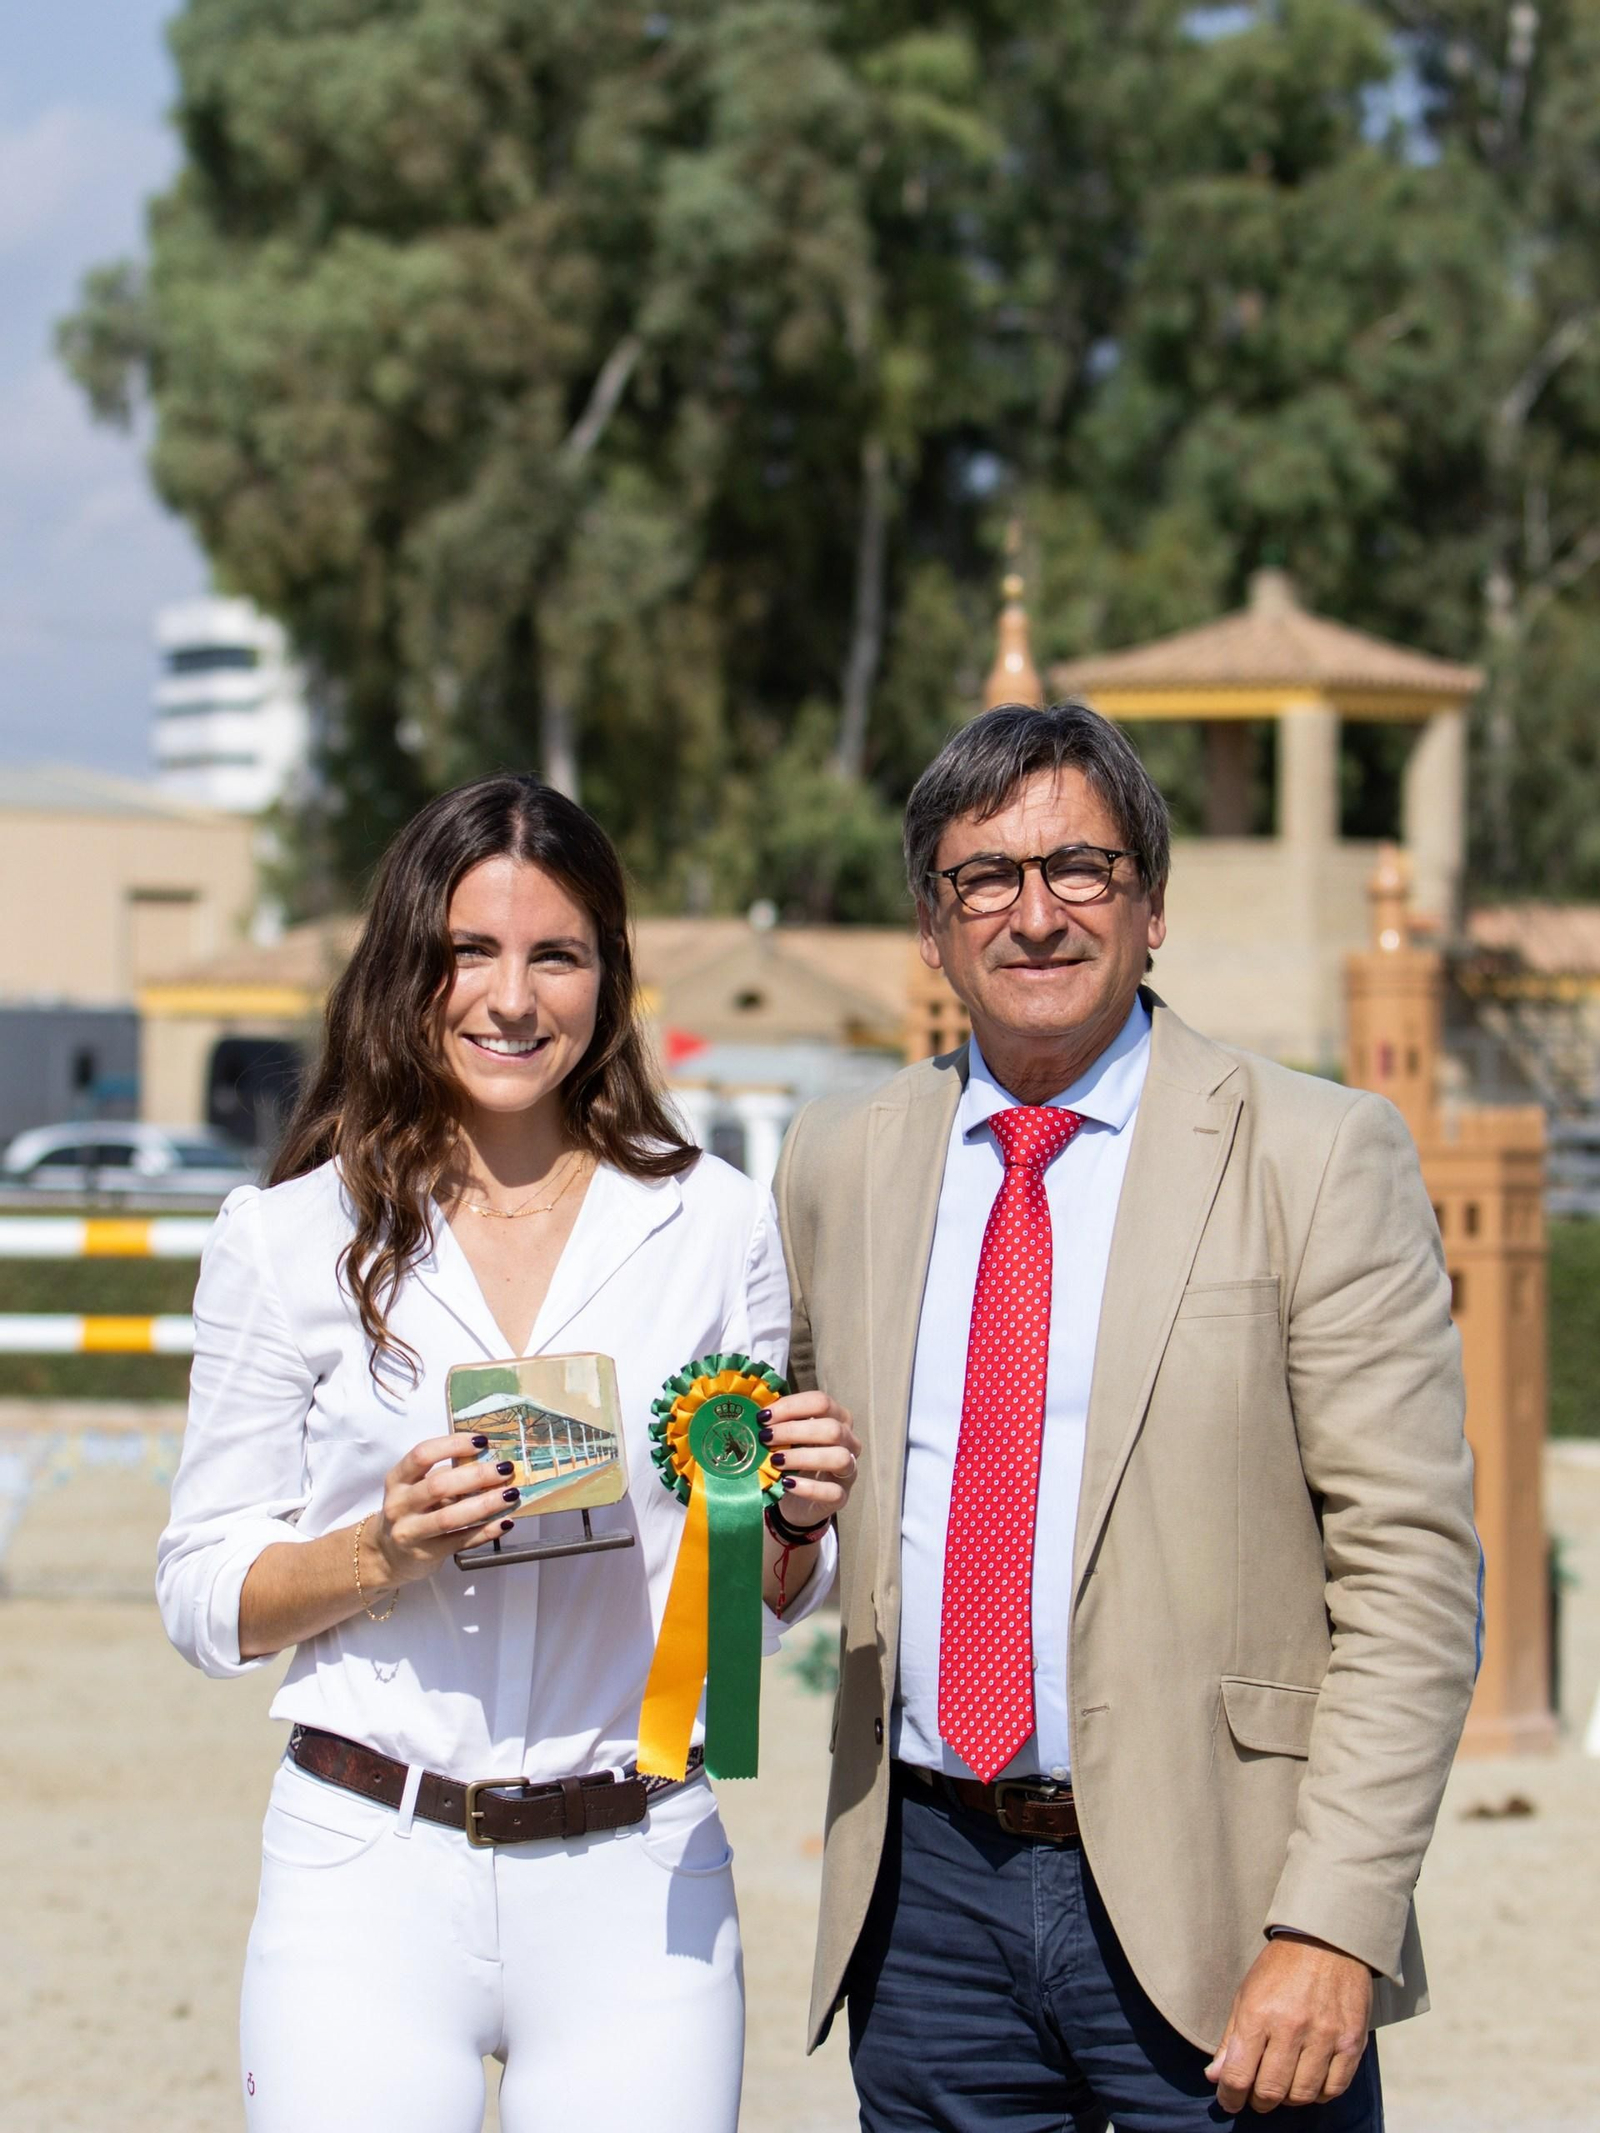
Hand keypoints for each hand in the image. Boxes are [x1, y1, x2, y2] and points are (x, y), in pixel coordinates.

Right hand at [365, 1434, 521, 1587]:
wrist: (386, 1555)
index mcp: (398, 1480)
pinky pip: (460, 1541)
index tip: (481, 1442)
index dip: (452, 1445)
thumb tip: (488, 1462)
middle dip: (476, 1476)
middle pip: (439, 1486)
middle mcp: (400, 1505)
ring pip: (450, 1517)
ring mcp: (410, 1532)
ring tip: (510, 1494)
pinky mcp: (426, 1555)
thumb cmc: (411, 1512)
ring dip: (485, 1504)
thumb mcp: (417, 1488)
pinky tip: (505, 1522)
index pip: (422, 1455)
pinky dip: (486, 1531)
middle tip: (504, 1470)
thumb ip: (445, 1475)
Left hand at [759, 1391, 860, 1526]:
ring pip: (839, 1458)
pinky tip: (787, 1484)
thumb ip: (778, 1423)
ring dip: (803, 1457)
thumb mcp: (787, 1438)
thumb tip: (755, 1413)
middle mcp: (849, 1441)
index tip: (764, 1417)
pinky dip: (808, 1487)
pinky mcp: (842, 1496)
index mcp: (837, 1417)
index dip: (792, 1407)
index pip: (822, 1402)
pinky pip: (833, 1491)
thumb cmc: (793, 1459)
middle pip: (832, 1429)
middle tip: (765, 1437)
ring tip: (776, 1461)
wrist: (798, 1500)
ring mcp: (849, 1469)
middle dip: (794, 1431)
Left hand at [1205, 1937, 1371, 2112]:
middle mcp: (1291, 2027)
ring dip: (1288, 2100)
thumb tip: (1215, 2077)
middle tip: (1256, 2097)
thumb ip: (1231, 2039)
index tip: (1228, 2100)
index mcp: (1258, 2013)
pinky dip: (1318, 2094)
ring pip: (1301, 2095)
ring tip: (1283, 2088)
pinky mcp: (1351, 2042)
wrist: (1327, 1941)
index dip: (1229, 2097)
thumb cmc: (1280, 1968)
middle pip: (1270, 2091)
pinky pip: (1333, 2089)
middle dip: (1258, 2102)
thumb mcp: (1246, 1994)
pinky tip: (1309, 2082)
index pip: (1238, 2075)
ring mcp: (1324, 2036)